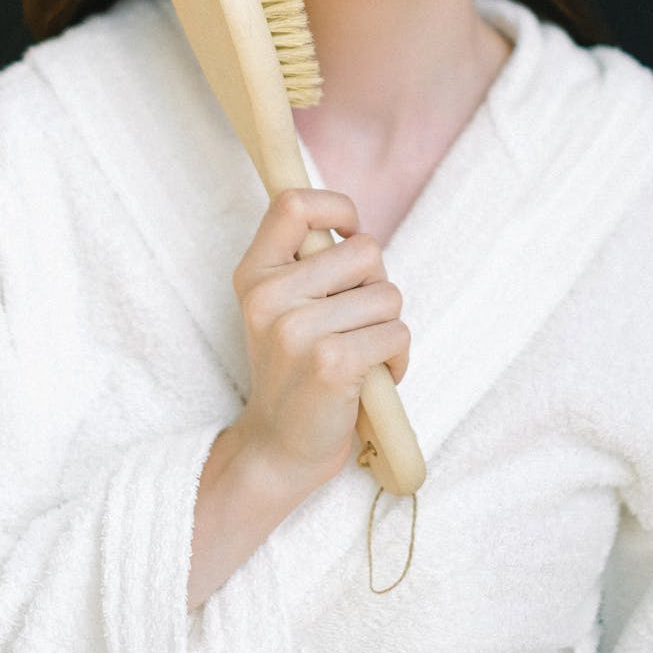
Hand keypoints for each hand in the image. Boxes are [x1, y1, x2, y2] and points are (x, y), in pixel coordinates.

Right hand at [231, 188, 409, 496]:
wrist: (278, 449)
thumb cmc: (294, 371)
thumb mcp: (279, 308)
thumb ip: (306, 264)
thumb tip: (353, 226)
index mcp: (254, 274)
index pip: (293, 203)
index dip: (337, 206)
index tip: (348, 234)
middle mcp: (268, 296)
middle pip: (365, 250)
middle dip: (377, 284)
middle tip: (357, 321)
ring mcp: (296, 329)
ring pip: (388, 295)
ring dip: (389, 326)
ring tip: (362, 354)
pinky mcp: (330, 363)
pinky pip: (396, 333)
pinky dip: (398, 357)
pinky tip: (375, 378)